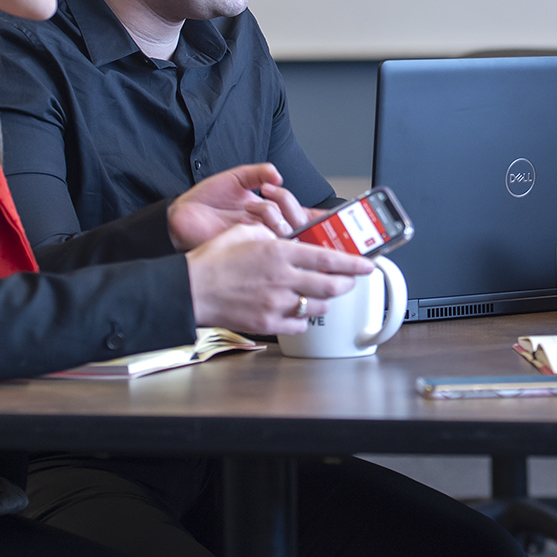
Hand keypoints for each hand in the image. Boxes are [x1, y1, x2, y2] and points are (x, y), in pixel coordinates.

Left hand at [167, 164, 307, 250]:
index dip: (318, 215)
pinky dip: (264, 220)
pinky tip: (249, 211)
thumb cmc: (206, 199)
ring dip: (272, 210)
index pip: (301, 215)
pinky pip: (269, 238)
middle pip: (298, 223)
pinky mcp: (248, 247)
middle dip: (289, 202)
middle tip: (272, 190)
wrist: (181, 214)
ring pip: (286, 230)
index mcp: (269, 211)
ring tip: (253, 201)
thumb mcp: (236, 178)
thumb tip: (278, 173)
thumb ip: (259, 172)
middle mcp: (267, 227)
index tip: (329, 210)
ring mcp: (259, 239)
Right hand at [185, 224, 372, 333]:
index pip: (329, 258)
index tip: (367, 265)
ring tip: (319, 294)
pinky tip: (296, 309)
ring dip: (324, 300)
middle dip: (347, 284)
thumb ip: (272, 235)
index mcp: (280, 253)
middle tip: (349, 281)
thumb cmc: (212, 261)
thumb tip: (286, 239)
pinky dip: (302, 317)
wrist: (190, 290)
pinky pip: (299, 324)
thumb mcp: (244, 233)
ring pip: (318, 306)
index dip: (354, 263)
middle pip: (332, 286)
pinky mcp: (268, 323)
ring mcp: (277, 303)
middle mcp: (283, 279)